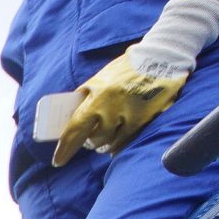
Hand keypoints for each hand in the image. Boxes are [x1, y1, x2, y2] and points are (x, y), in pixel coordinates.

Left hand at [50, 54, 188, 165]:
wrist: (160, 56)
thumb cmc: (124, 69)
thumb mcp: (99, 79)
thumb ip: (85, 98)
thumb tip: (68, 119)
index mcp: (97, 97)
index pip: (75, 129)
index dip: (65, 148)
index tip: (58, 161)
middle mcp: (113, 108)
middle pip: (94, 140)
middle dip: (88, 143)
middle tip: (88, 141)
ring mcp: (131, 114)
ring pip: (110, 144)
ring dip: (103, 145)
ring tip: (102, 140)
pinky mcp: (146, 118)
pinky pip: (127, 141)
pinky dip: (117, 145)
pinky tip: (114, 144)